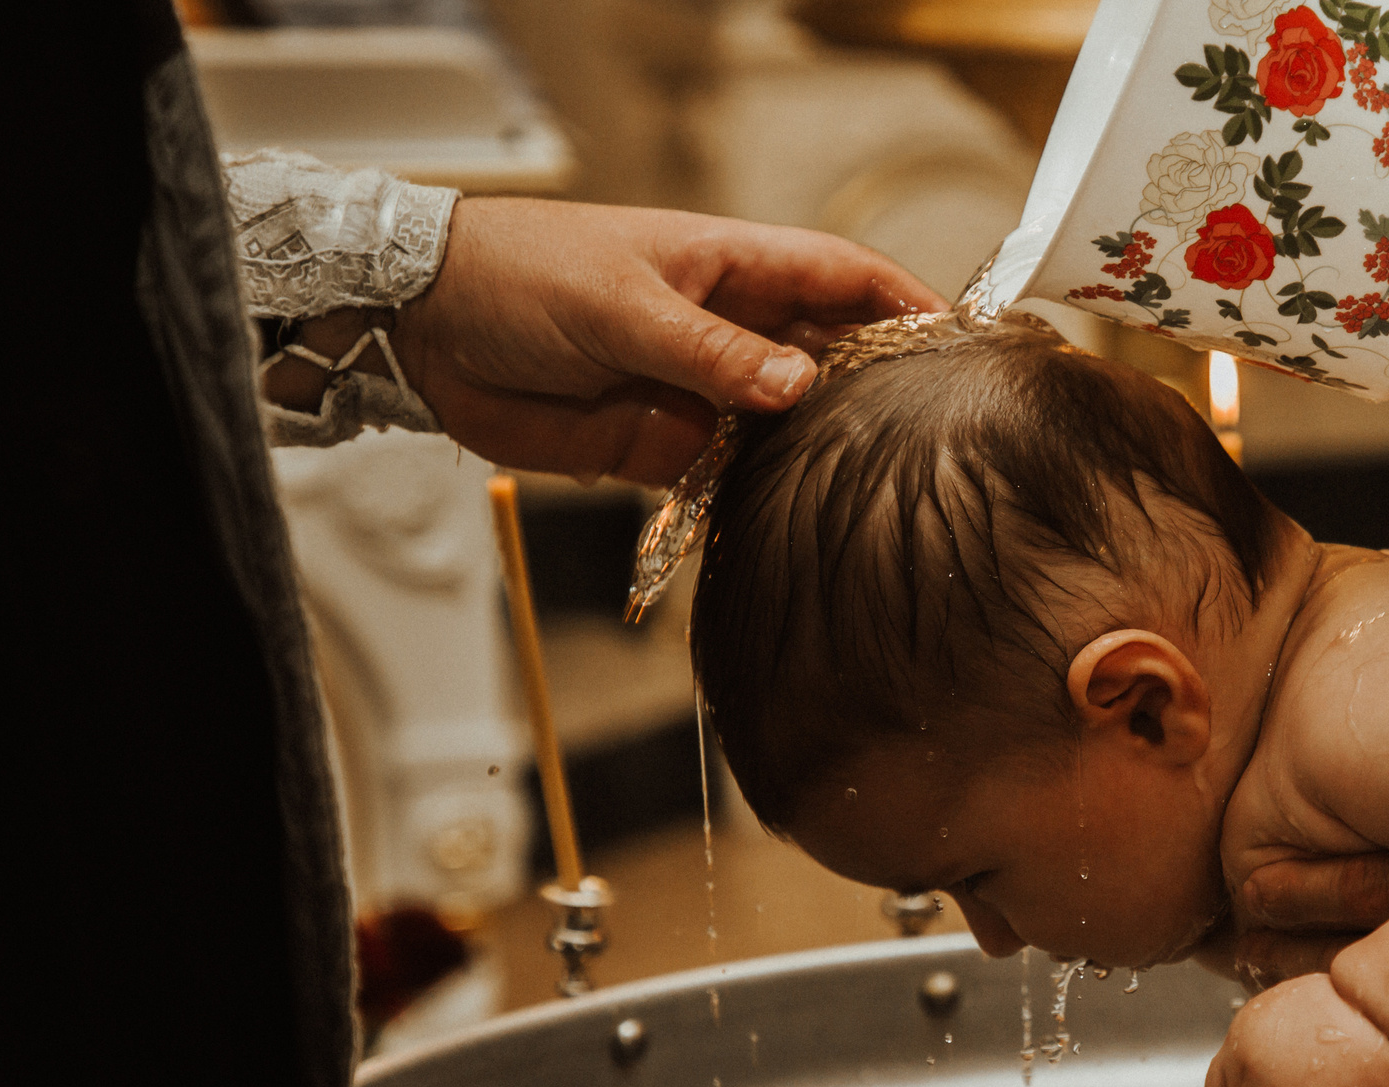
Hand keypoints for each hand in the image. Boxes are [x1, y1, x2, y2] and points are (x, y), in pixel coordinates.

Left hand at [390, 199, 943, 484]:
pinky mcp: (663, 447)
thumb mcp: (621, 305)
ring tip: (885, 486)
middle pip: (830, 356)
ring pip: (787, 426)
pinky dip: (762, 497)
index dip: (904, 303)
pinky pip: (731, 478)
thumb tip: (797, 386)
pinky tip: (800, 518)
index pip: (843, 276)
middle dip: (881, 386)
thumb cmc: (519, 274)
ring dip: (825, 452)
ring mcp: (700, 391)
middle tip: (941, 429)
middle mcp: (729, 329)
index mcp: (731, 266)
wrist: (427, 329)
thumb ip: (710, 352)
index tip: (962, 338)